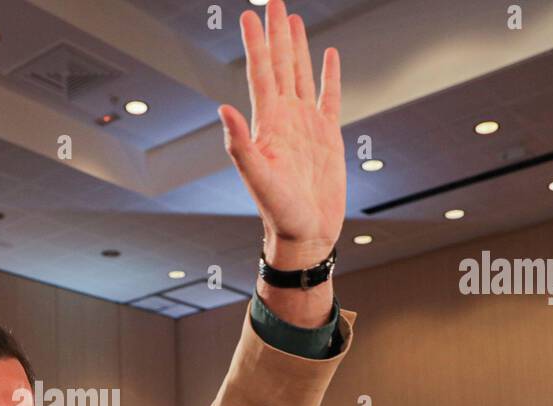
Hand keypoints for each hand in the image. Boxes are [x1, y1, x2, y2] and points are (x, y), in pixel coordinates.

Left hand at [220, 1, 343, 271]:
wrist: (305, 235)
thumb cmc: (279, 213)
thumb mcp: (258, 178)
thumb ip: (240, 145)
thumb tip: (222, 108)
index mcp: (268, 125)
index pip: (261, 73)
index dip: (256, 43)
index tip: (249, 14)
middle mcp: (285, 119)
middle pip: (280, 65)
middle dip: (275, 33)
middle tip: (272, 0)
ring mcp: (306, 126)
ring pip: (301, 75)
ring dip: (297, 47)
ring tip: (293, 18)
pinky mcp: (328, 136)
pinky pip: (330, 97)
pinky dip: (329, 75)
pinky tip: (329, 55)